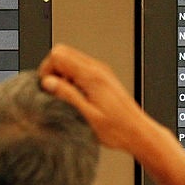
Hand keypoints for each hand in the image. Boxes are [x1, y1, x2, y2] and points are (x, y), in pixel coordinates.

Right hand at [38, 44, 158, 152]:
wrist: (137, 132)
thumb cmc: (117, 128)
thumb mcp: (86, 115)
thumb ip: (67, 95)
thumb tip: (48, 82)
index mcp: (92, 76)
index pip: (58, 55)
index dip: (47, 71)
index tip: (47, 88)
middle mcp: (97, 69)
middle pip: (63, 52)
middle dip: (52, 70)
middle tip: (53, 91)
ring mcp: (101, 71)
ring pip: (71, 59)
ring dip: (62, 75)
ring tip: (66, 96)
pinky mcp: (103, 78)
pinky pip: (80, 68)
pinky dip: (72, 79)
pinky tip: (76, 97)